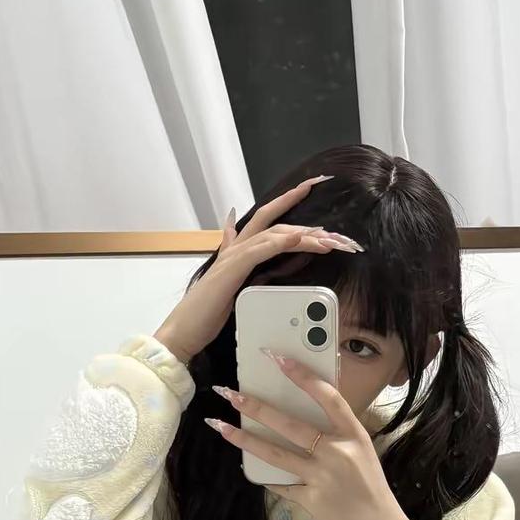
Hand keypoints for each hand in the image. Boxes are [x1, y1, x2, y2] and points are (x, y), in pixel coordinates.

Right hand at [154, 180, 360, 367]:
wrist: (184, 331)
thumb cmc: (206, 315)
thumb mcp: (235, 288)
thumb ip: (248, 268)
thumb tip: (264, 255)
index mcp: (237, 251)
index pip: (267, 220)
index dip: (288, 202)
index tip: (309, 189)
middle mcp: (236, 248)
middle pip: (274, 220)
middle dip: (304, 215)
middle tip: (335, 224)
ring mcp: (235, 256)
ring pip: (275, 233)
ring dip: (305, 234)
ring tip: (330, 239)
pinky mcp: (234, 268)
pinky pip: (263, 248)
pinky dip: (283, 241)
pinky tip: (301, 237)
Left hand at [206, 354, 434, 519]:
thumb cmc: (370, 485)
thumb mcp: (362, 450)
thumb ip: (337, 432)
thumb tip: (305, 411)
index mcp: (353, 434)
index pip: (327, 397)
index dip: (302, 376)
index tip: (278, 359)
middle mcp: (336, 452)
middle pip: (290, 425)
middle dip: (257, 407)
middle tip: (230, 393)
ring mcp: (321, 477)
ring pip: (275, 454)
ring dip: (245, 439)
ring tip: (221, 426)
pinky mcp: (309, 500)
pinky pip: (280, 484)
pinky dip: (264, 475)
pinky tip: (245, 464)